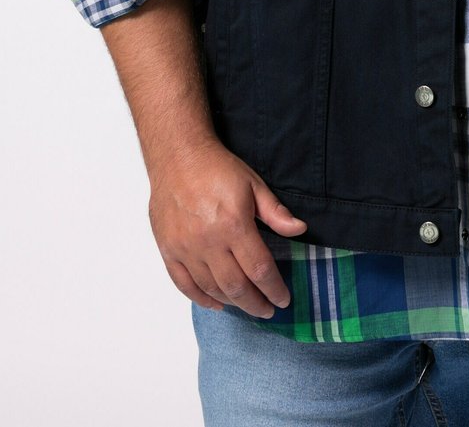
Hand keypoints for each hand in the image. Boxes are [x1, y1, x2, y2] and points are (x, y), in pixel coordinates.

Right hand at [148, 137, 306, 317]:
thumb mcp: (254, 184)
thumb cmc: (217, 168)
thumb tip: (300, 230)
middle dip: (256, 304)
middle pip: (236, 287)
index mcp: (234, 224)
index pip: (259, 269)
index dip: (274, 289)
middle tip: (268, 310)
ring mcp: (185, 248)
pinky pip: (184, 285)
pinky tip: (216, 303)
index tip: (283, 299)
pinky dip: (202, 299)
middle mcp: (208, 241)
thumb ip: (276, 212)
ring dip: (232, 303)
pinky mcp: (168, 250)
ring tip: (247, 305)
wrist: (178, 157)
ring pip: (212, 289)